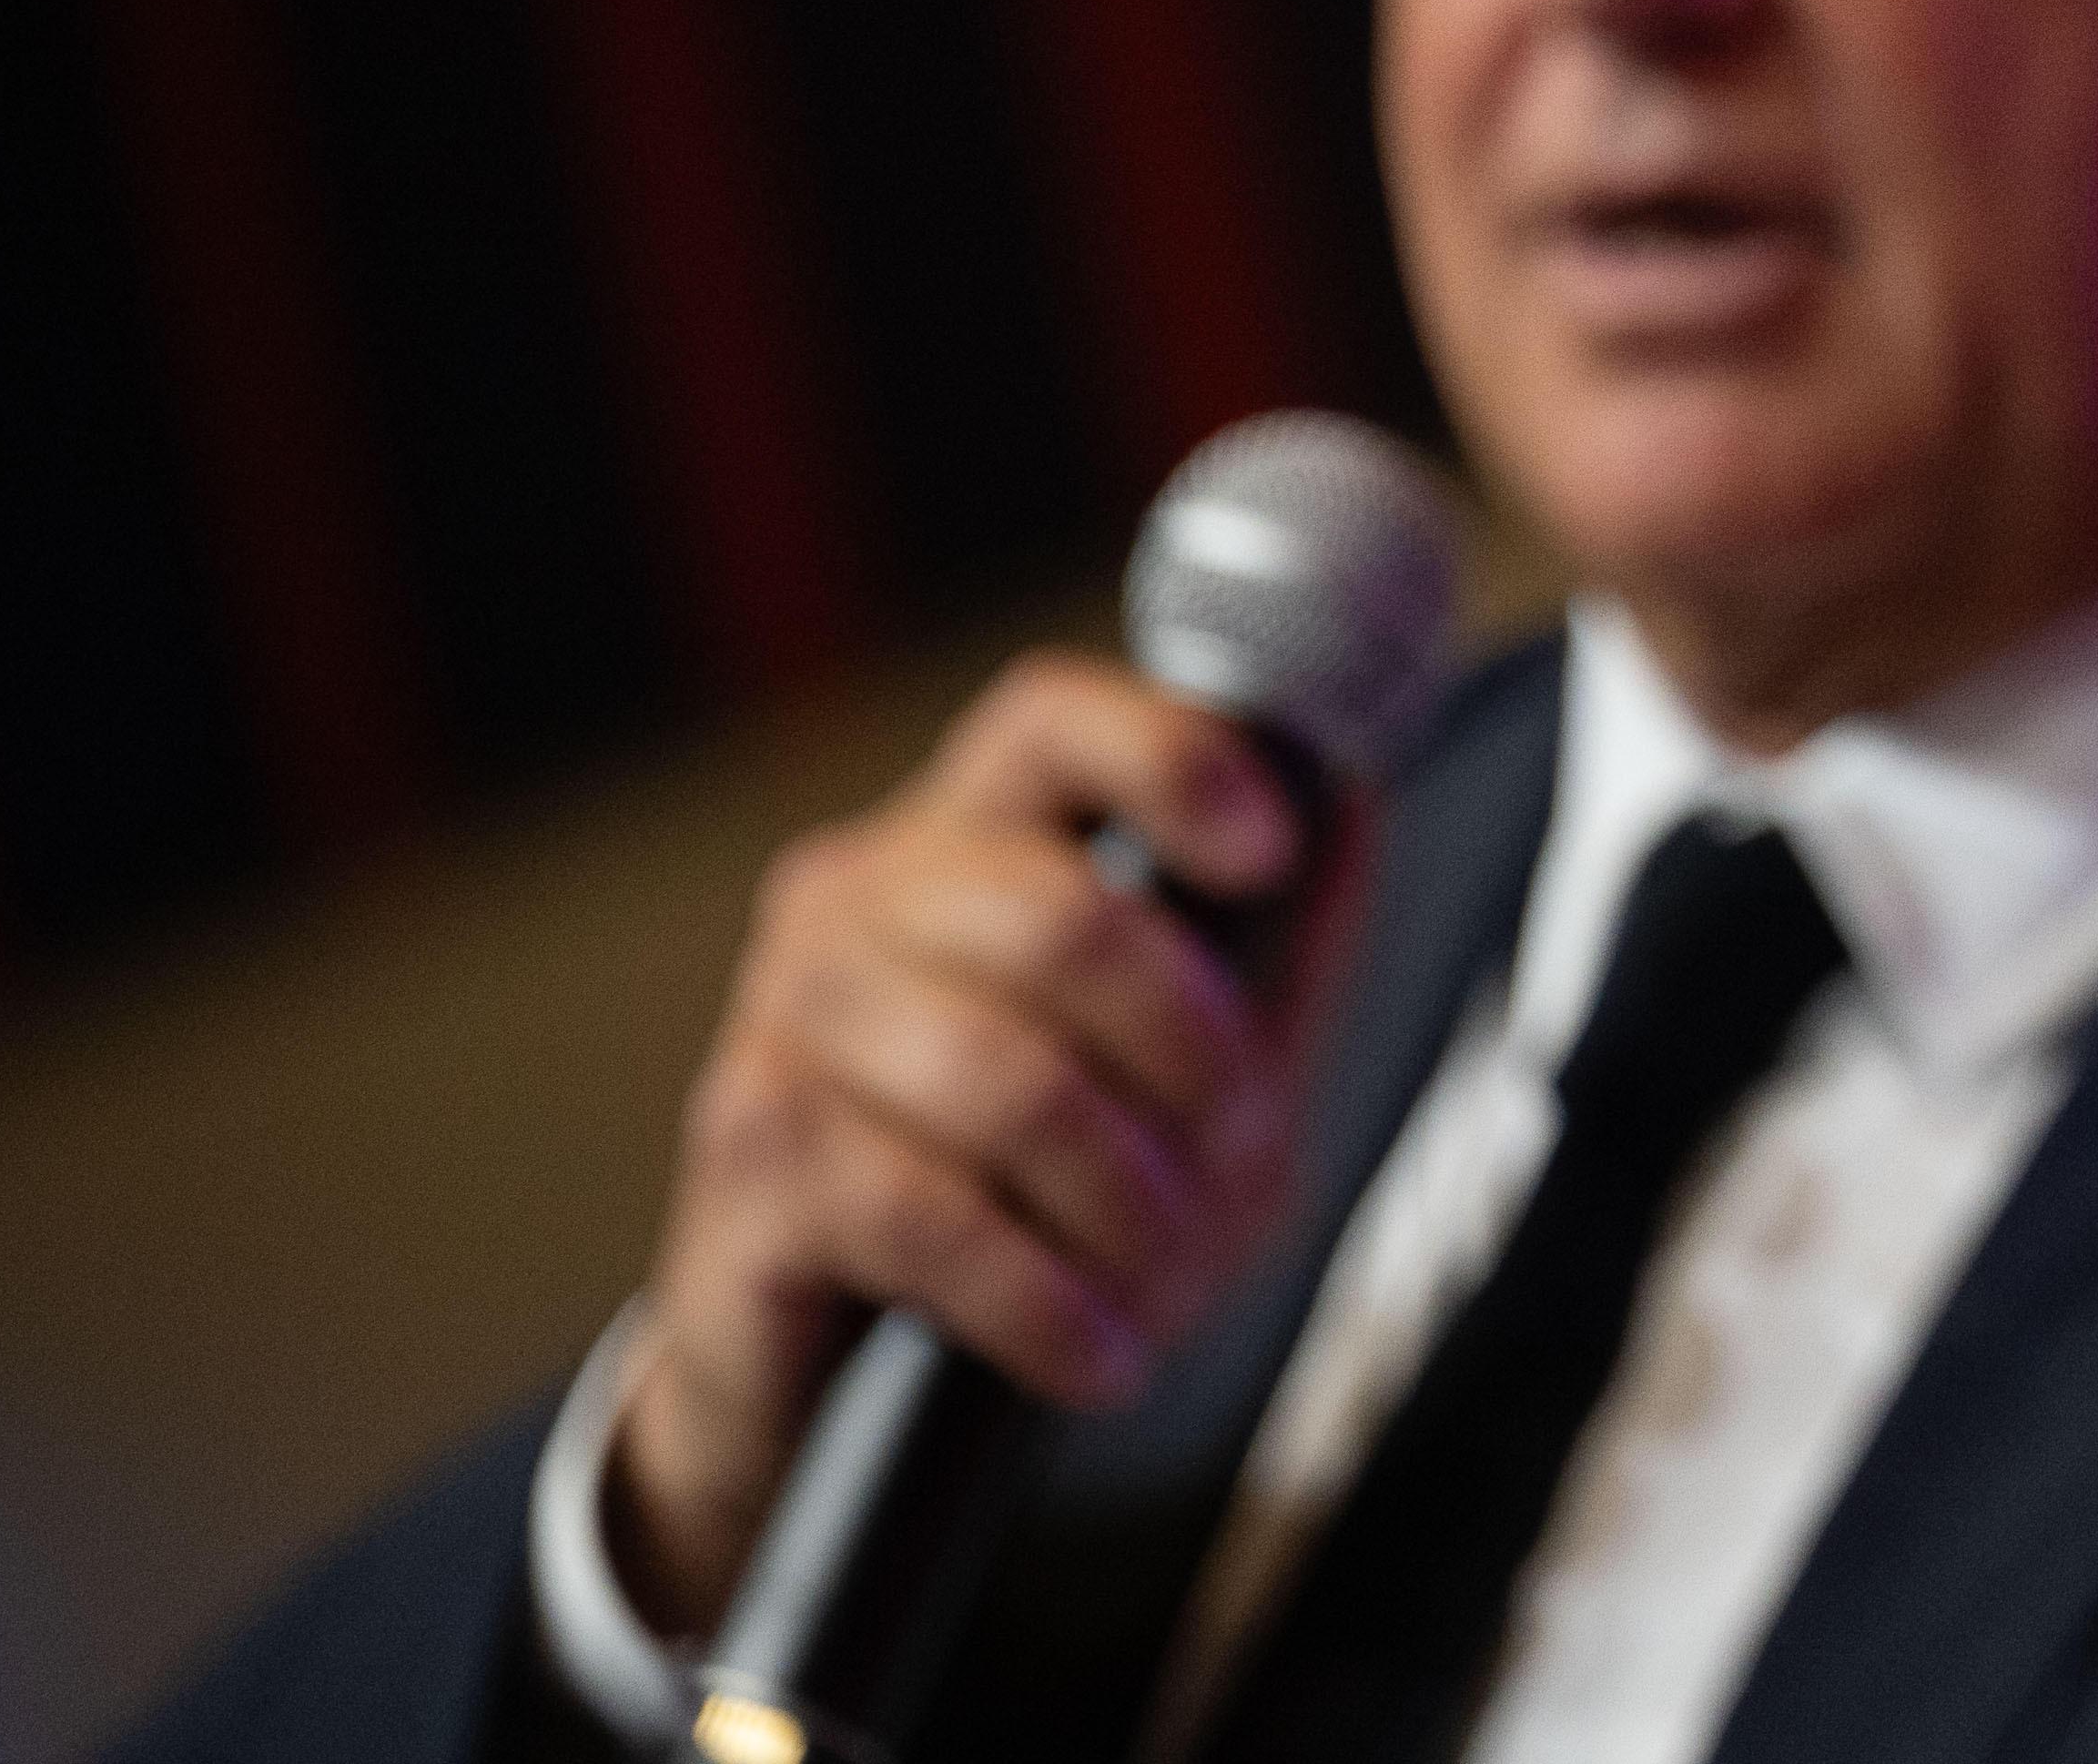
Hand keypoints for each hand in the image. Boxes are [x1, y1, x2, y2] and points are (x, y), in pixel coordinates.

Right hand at [601, 657, 1369, 1639]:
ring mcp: (782, 1022)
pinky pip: (929, 1220)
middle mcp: (854, 899)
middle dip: (1195, 1061)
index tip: (1270, 854)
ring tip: (1174, 1284)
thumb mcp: (1183, 1063)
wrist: (829, 1376)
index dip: (1171, 764)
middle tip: (1246, 1169)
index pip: (1052, 721)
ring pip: (1006, 1084)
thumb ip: (1270, 944)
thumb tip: (1350, 809)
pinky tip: (1100, 1354)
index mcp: (966, 829)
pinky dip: (1046, 1300)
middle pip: (1061, 919)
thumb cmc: (1031, 1184)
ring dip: (1129, 1205)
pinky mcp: (747, 1164)